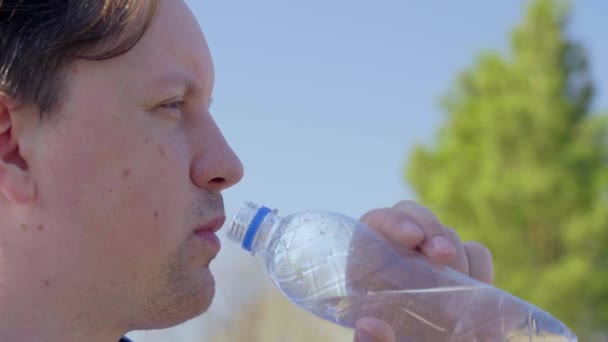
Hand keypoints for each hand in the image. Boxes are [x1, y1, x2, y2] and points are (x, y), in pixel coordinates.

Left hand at [352, 200, 493, 341]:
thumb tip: (369, 326)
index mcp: (367, 268)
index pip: (376, 223)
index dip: (393, 222)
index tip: (413, 237)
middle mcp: (398, 256)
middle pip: (412, 215)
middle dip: (432, 230)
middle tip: (444, 256)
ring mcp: (432, 262)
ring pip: (446, 233)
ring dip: (457, 253)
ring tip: (462, 287)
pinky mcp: (463, 272)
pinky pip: (476, 253)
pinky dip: (480, 268)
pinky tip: (478, 294)